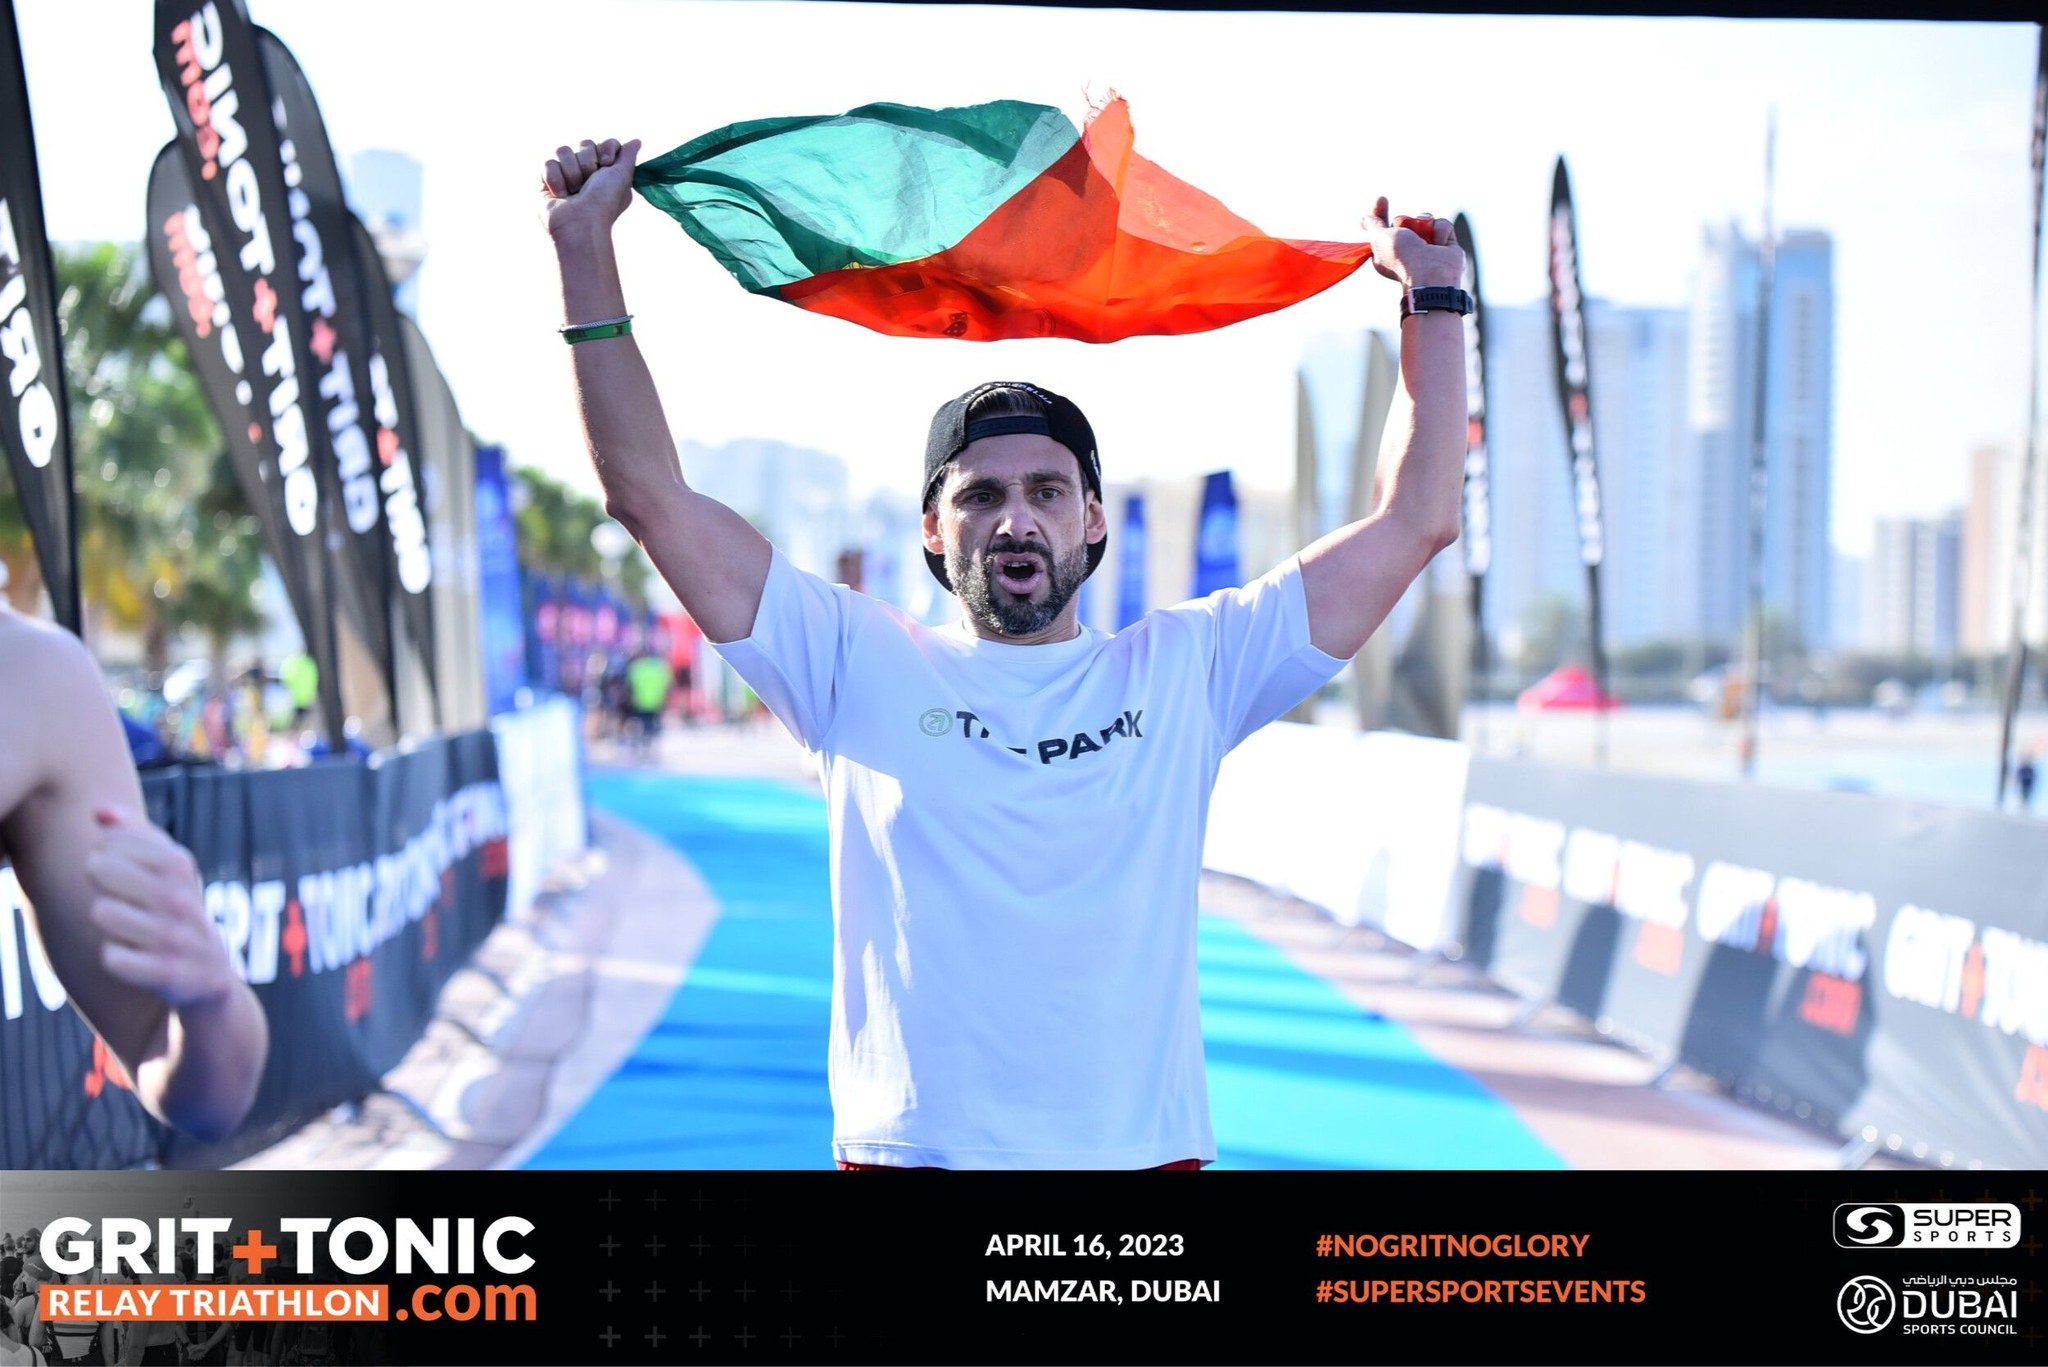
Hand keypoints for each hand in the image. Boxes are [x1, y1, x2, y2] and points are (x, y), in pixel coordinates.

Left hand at [84, 806, 234, 1010]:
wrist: (210, 974)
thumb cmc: (176, 912)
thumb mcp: (168, 869)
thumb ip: (135, 834)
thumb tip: (98, 810)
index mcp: (180, 865)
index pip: (115, 840)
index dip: (105, 850)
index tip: (116, 863)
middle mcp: (181, 898)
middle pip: (100, 869)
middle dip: (98, 881)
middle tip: (112, 890)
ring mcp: (176, 936)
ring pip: (102, 913)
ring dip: (106, 921)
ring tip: (122, 925)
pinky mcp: (170, 973)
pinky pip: (114, 960)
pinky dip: (116, 960)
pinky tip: (130, 958)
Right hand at [540, 137, 641, 238]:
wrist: (579, 223)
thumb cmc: (603, 203)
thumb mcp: (623, 176)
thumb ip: (628, 156)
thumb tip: (636, 141)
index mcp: (607, 172)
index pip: (606, 143)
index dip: (606, 150)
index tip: (607, 163)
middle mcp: (587, 172)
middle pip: (584, 144)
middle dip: (587, 164)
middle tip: (589, 183)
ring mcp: (565, 175)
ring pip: (563, 151)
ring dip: (571, 173)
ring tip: (574, 192)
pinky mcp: (546, 181)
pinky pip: (548, 163)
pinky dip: (555, 179)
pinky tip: (560, 195)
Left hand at [1362, 197, 1463, 288]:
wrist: (1431, 273)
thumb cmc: (1402, 258)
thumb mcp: (1380, 238)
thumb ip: (1373, 226)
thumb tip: (1364, 219)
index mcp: (1388, 251)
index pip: (1383, 226)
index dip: (1380, 212)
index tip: (1381, 199)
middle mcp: (1407, 248)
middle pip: (1405, 220)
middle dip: (1407, 222)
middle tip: (1407, 235)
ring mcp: (1427, 246)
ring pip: (1425, 219)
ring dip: (1424, 226)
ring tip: (1425, 241)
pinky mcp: (1445, 244)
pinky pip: (1442, 224)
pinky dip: (1440, 232)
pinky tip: (1439, 245)